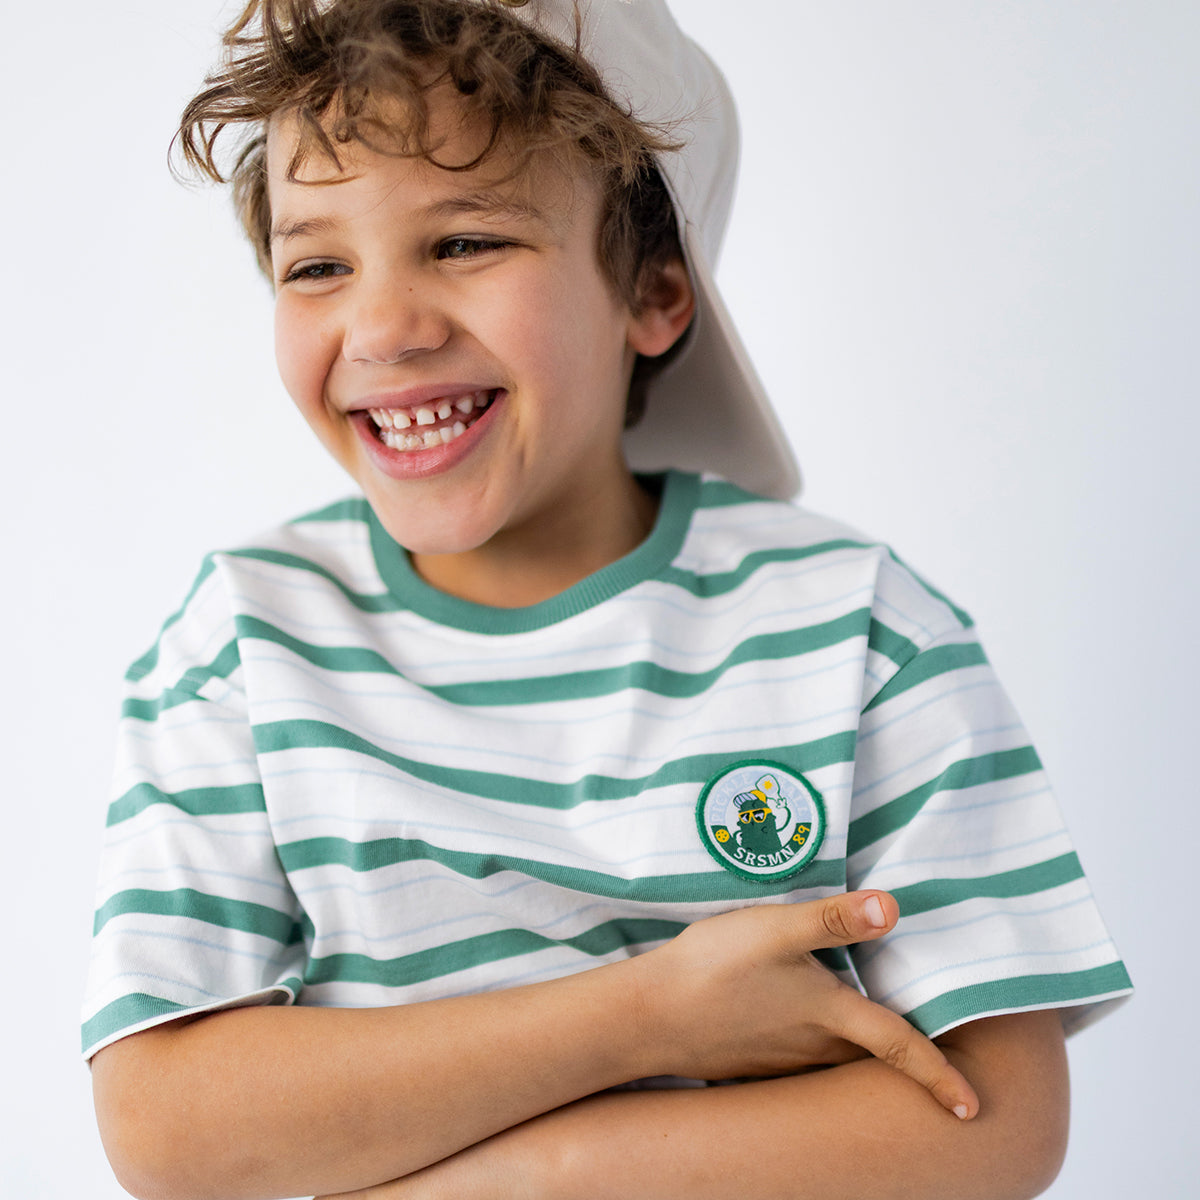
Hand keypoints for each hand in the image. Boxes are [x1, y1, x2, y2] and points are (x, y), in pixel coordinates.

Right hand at [632, 890, 977, 1117]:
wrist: (647, 1017)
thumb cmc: (713, 968)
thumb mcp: (774, 930)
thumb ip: (832, 918)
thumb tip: (893, 906)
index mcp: (829, 1016)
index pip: (899, 1047)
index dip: (940, 1077)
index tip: (975, 1110)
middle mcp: (813, 1048)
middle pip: (870, 1058)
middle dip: (903, 1067)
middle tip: (933, 1067)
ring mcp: (782, 1061)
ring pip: (835, 1061)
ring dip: (857, 1056)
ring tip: (870, 1038)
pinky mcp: (754, 1062)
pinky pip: (801, 1063)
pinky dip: (816, 1051)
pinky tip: (798, 1027)